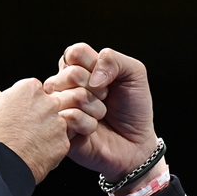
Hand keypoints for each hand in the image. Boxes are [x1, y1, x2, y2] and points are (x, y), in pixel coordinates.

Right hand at [0, 78, 97, 183]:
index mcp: (30, 89)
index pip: (36, 89)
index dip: (28, 101)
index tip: (22, 111)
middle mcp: (49, 103)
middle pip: (53, 103)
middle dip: (44, 113)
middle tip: (30, 127)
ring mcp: (59, 124)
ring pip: (61, 123)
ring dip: (50, 130)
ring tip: (33, 142)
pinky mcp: (64, 144)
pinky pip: (62, 142)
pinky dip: (51, 148)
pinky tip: (37, 153)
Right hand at [44, 43, 158, 180]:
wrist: (137, 143)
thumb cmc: (133, 107)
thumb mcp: (134, 73)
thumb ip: (113, 59)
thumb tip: (92, 76)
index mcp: (78, 69)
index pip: (73, 52)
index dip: (93, 64)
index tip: (106, 79)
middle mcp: (64, 87)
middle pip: (70, 74)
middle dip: (97, 89)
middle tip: (105, 99)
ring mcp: (59, 108)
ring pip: (69, 96)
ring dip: (94, 107)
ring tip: (100, 116)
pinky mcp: (59, 131)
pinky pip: (70, 118)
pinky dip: (88, 123)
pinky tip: (92, 129)